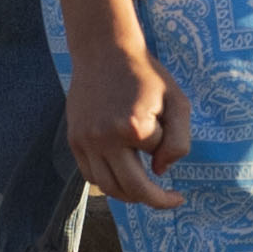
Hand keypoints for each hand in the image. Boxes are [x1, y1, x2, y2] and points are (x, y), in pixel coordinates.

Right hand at [64, 38, 188, 211]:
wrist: (104, 51)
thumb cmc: (145, 75)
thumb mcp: (177, 102)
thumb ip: (178, 142)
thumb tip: (159, 172)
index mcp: (132, 127)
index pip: (157, 157)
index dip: (165, 147)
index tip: (175, 162)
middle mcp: (105, 138)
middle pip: (131, 189)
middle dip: (154, 200)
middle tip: (169, 200)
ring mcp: (85, 140)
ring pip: (108, 187)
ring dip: (130, 195)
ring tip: (144, 189)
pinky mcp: (74, 139)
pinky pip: (90, 175)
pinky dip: (108, 182)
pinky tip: (122, 173)